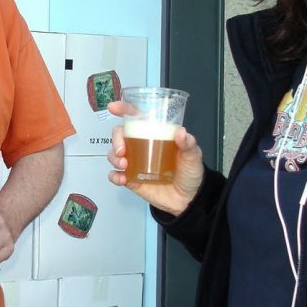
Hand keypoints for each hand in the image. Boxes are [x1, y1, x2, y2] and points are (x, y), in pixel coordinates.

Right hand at [106, 99, 203, 215]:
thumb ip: (188, 144)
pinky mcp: (132, 180)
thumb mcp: (193, 155)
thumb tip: (181, 132)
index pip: (136, 118)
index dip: (123, 109)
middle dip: (116, 140)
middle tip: (121, 150)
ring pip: (114, 154)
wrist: (189, 199)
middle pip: (120, 135)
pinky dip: (114, 176)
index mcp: (155, 134)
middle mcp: (142, 146)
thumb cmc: (190, 172)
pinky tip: (122, 178)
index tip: (114, 108)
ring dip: (114, 157)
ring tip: (124, 165)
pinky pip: (116, 175)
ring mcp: (135, 163)